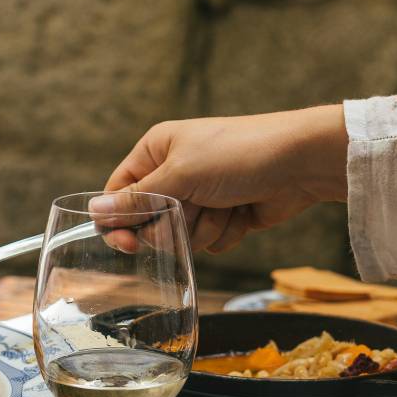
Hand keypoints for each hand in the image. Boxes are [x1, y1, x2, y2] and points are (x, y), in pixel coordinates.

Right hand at [96, 105, 347, 252]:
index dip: (120, 223)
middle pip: (148, 223)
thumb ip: (137, 198)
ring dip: (203, 228)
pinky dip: (225, 232)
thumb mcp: (181, 174)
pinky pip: (208, 242)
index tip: (129, 244)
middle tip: (193, 210)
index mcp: (156, 152)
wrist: (301, 162)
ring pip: (179, 237)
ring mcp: (200, 196)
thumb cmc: (239, 153)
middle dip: (172, 225)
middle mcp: (174, 173)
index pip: (119, 195)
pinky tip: (242, 212)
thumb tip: (95, 210)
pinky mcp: (224, 216)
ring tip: (226, 204)